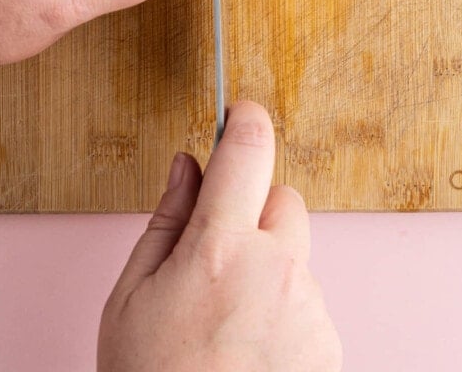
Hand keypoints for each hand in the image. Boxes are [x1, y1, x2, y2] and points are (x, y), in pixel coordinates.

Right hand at [97, 101, 342, 371]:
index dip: (246, 121)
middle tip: (218, 256)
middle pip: (283, 200)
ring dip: (270, 267)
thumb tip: (188, 164)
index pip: (248, 151)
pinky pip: (308, 298)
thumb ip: (165, 219)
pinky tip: (252, 349)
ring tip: (228, 322)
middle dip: (254, 212)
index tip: (242, 112)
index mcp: (219, 250)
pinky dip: (286, 309)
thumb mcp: (131, 298)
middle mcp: (276, 269)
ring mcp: (309, 307)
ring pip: (296, 254)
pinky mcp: (330, 342)